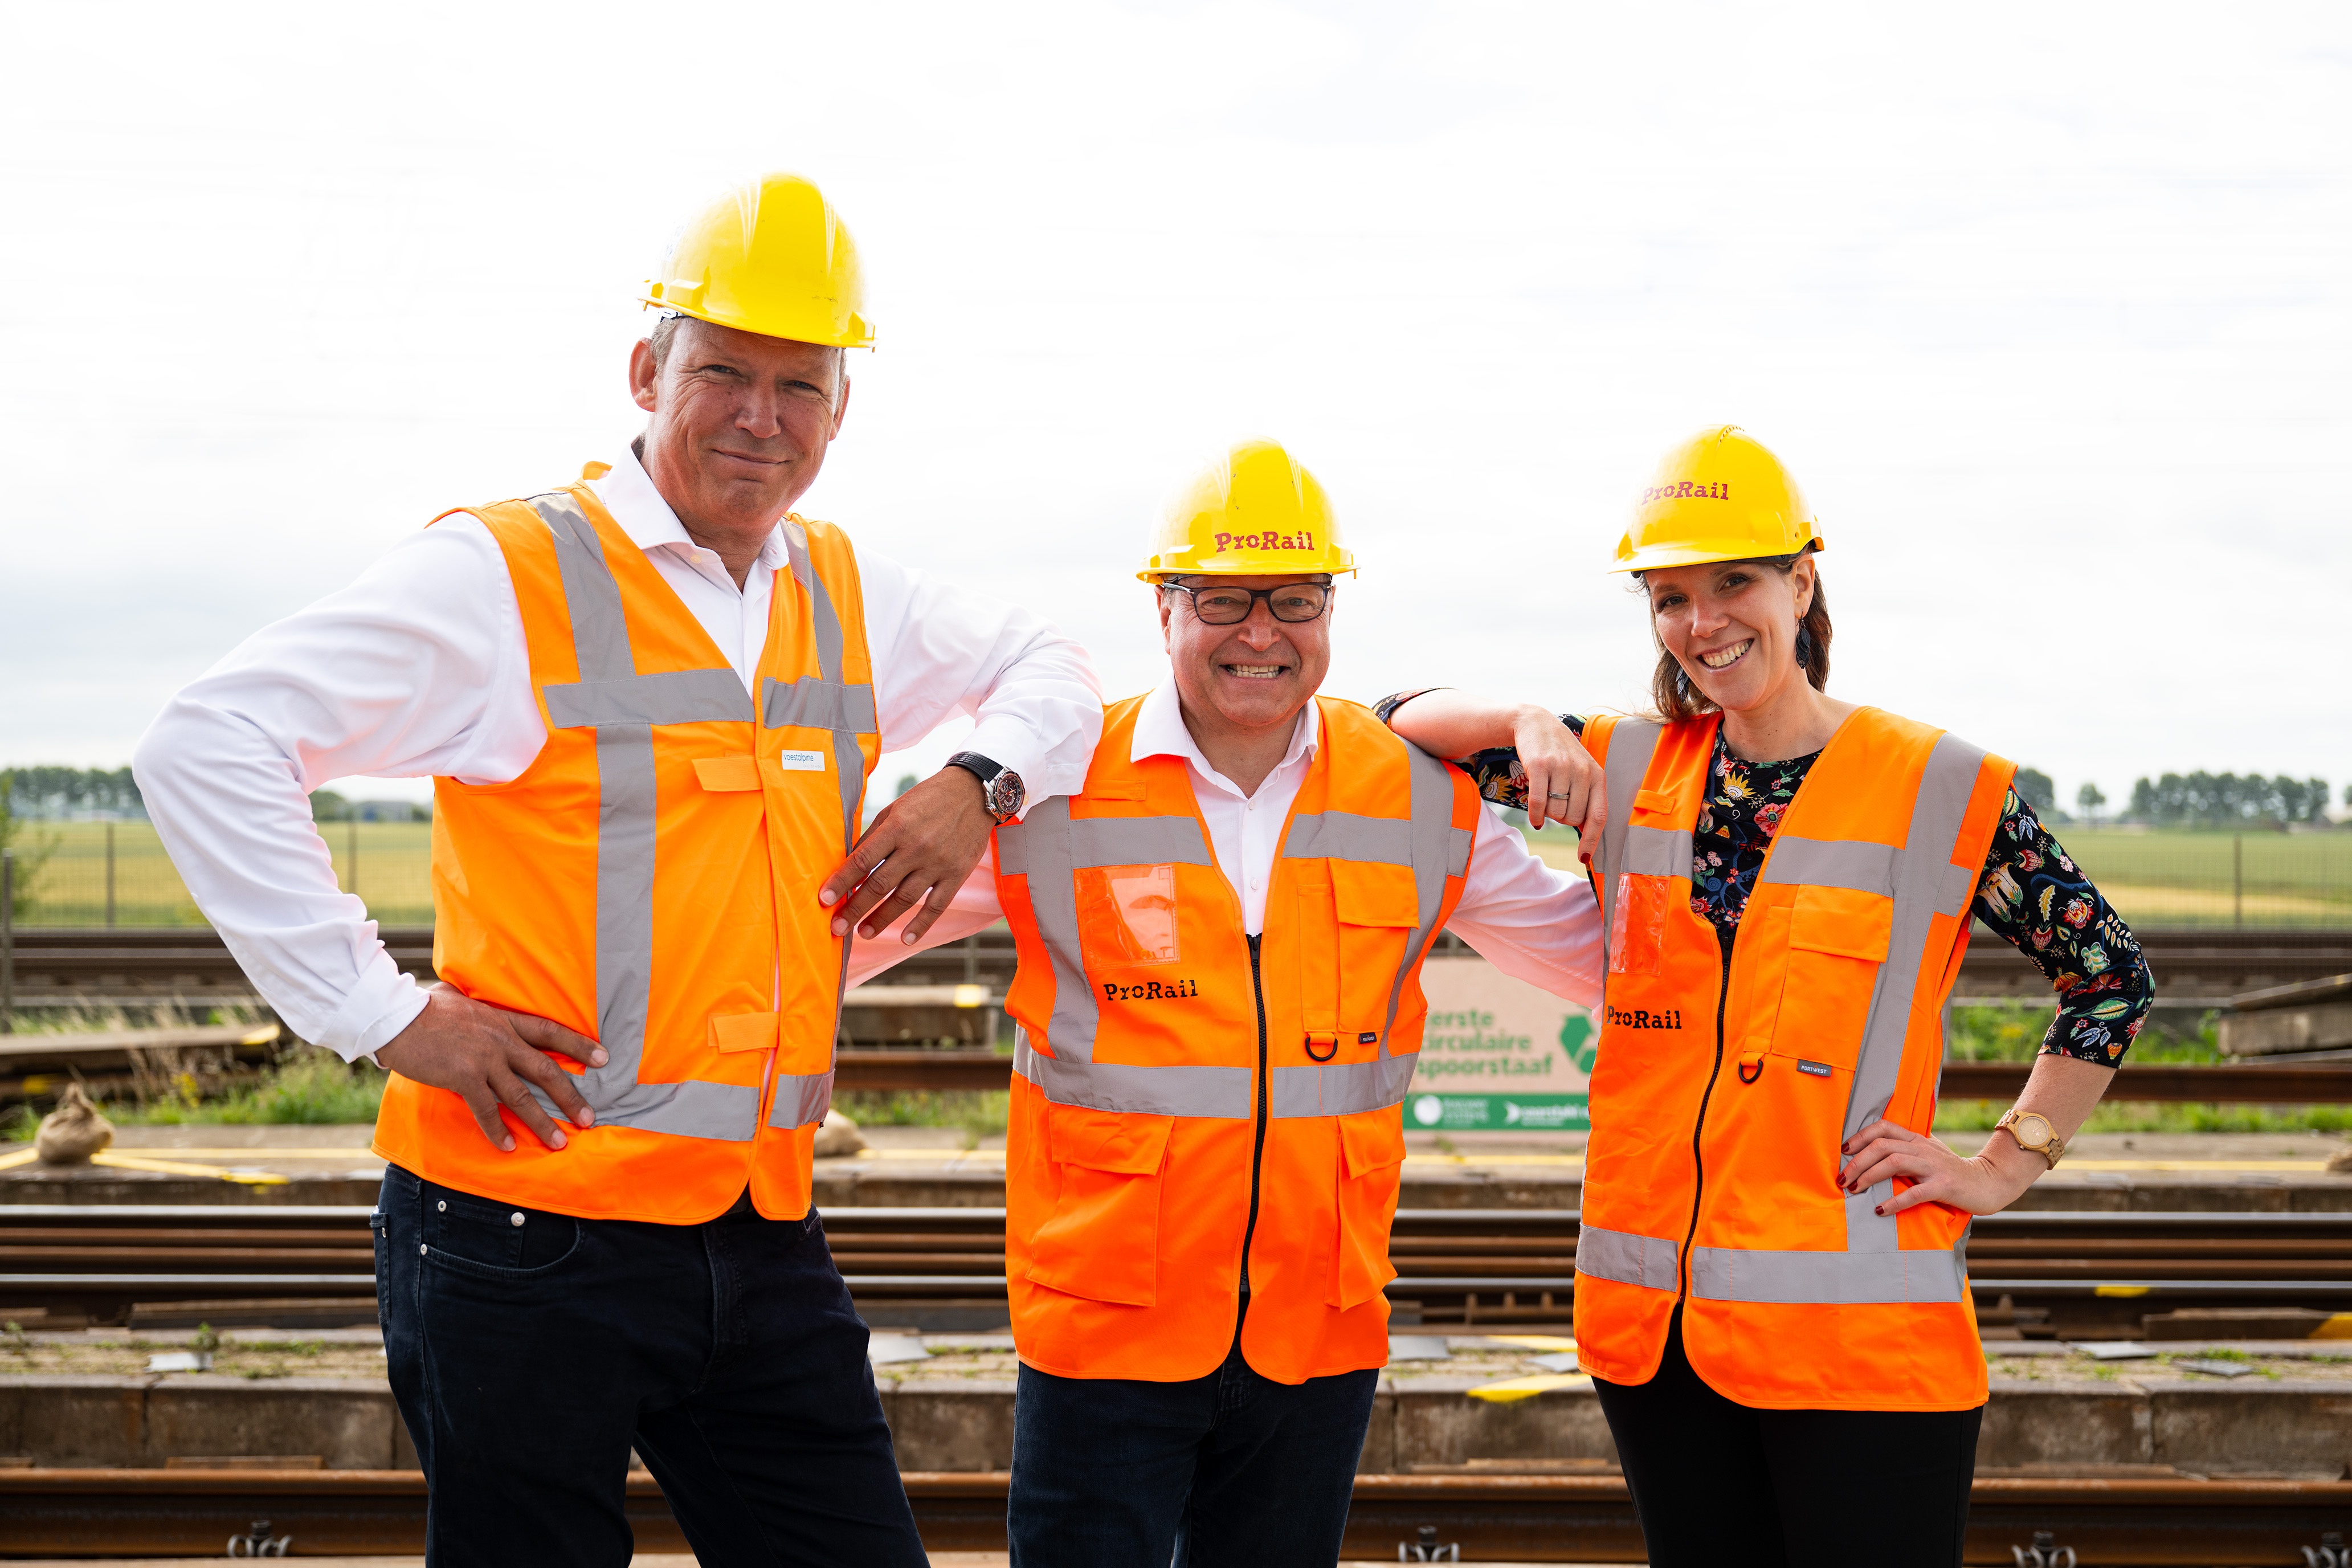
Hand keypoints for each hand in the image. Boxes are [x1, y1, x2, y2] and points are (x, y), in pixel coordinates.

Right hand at [375, 982, 604, 1152]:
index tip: (604, 1058)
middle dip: (570, 1096)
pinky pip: (487, 1110)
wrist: (395, 1016)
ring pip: (522, 1096)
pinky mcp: (464, 1077)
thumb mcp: (461, 1000)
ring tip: (560, 1142)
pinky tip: (509, 1147)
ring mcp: (484, 1060)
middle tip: (589, 1118)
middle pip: (545, 1070)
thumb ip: (478, 1008)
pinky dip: (499, 1131)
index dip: (579, 1045)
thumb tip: (475, 1004)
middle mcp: (501, 1040)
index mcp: (503, 1020)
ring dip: (542, 1122)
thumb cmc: (423, 1008)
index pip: (550, 1031)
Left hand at [818, 766, 990, 943]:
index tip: (824, 900)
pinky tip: (906, 939)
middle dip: (855, 909)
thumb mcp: (896, 808)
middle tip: (837, 928)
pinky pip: (936, 905)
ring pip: (904, 899)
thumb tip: (850, 863)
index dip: (841, 881)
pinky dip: (921, 925)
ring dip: (881, 919)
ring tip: (863, 933)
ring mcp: (938, 863)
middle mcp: (916, 847)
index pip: (862, 860)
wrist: (975, 793)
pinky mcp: (957, 874)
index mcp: (897, 827)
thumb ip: (874, 836)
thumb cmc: (928, 799)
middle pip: (879, 885)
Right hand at [1512, 705, 1604, 862]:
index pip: (1598, 816)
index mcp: (1597, 775)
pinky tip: (1534, 820)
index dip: (1591, 840)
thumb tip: (1589, 833)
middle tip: (1555, 805)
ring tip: (1546, 797)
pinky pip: (1538, 803)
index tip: (1583, 858)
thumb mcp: (1581, 771)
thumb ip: (1588, 799)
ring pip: (1555, 812)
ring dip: (1547, 813)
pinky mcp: (1539, 765)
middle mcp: (1582, 771)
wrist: (1535, 723)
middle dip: (1562, 819)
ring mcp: (1561, 767)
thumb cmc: (1560, 754)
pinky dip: (1535, 816)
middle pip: (1572, 818)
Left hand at [1838, 1118, 2037, 1216]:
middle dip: (1856, 1162)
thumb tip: (1873, 1152)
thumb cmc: (1951, 1170)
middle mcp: (1922, 1148)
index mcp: (1916, 1139)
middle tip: (1841, 1179)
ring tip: (1853, 1190)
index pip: (1882, 1128)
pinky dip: (1894, 1201)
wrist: (1988, 1182)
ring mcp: (1933, 1166)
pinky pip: (1914, 1193)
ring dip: (1868, 1177)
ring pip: (1893, 1163)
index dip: (1859, 1136)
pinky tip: (1880, 1209)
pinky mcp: (1943, 1186)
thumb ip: (1905, 1149)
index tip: (1843, 1151)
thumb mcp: (1928, 1153)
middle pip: (1881, 1146)